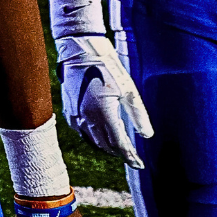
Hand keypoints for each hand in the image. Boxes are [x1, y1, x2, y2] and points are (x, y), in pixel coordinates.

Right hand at [56, 34, 152, 168]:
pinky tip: (101, 136)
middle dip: (120, 154)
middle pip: (106, 147)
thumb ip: (138, 115)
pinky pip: (83, 134)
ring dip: (107, 148)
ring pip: (93, 142)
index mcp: (104, 114)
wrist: (80, 52)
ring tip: (119, 149)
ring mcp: (76, 117)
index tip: (139, 164)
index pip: (120, 145)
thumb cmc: (107, 68)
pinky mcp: (69, 112)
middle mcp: (88, 119)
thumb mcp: (129, 90)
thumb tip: (147, 135)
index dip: (131, 157)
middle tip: (132, 157)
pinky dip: (94, 139)